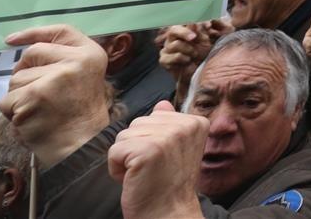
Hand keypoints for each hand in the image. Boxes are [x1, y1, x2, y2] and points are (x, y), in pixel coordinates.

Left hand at [0, 25, 111, 166]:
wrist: (81, 145)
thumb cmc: (78, 114)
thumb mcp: (83, 77)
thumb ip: (64, 60)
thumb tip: (26, 49)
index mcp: (91, 54)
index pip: (60, 31)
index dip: (34, 32)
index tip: (12, 40)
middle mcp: (76, 61)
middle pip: (32, 53)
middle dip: (25, 71)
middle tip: (38, 92)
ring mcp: (56, 77)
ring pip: (16, 77)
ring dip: (19, 95)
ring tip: (39, 109)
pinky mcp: (35, 95)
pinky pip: (8, 99)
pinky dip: (13, 112)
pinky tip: (30, 119)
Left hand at [107, 101, 206, 218]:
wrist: (169, 215)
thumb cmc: (170, 185)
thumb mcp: (178, 149)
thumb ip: (170, 124)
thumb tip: (162, 103)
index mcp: (195, 122)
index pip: (155, 115)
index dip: (152, 140)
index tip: (166, 160)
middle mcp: (185, 125)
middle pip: (138, 123)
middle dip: (137, 147)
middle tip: (153, 169)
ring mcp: (167, 137)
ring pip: (124, 136)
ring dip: (126, 158)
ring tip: (144, 174)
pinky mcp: (147, 150)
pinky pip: (114, 151)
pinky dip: (117, 169)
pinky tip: (134, 180)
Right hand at [160, 20, 230, 104]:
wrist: (202, 74)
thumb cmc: (208, 54)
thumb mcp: (218, 38)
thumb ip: (217, 25)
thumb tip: (211, 19)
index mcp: (186, 28)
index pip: (185, 20)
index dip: (193, 20)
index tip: (207, 25)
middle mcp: (175, 37)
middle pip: (173, 29)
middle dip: (184, 32)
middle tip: (194, 37)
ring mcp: (168, 48)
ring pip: (174, 44)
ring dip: (188, 49)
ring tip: (195, 54)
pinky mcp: (164, 60)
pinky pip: (168, 57)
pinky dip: (180, 58)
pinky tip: (188, 60)